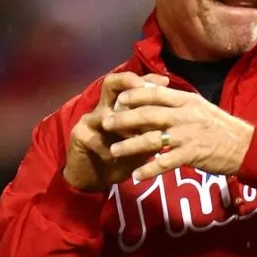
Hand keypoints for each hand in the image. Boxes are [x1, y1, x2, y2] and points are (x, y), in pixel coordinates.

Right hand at [63, 72, 169, 191]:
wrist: (94, 176)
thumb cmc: (122, 157)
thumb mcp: (142, 141)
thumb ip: (154, 129)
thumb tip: (177, 120)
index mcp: (119, 105)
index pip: (132, 83)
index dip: (148, 79)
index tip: (166, 82)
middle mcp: (103, 107)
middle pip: (111, 83)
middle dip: (127, 83)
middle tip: (143, 88)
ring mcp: (89, 120)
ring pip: (103, 113)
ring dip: (121, 124)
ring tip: (136, 135)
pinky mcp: (79, 137)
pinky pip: (94, 139)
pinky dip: (106, 149)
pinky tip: (114, 158)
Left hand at [104, 86, 254, 180]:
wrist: (245, 146)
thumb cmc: (222, 127)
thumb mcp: (201, 108)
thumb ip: (180, 104)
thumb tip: (158, 98)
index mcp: (187, 100)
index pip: (156, 94)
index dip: (135, 95)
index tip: (119, 99)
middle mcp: (184, 115)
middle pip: (148, 115)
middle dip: (124, 119)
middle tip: (106, 123)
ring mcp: (187, 135)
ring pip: (151, 139)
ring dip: (130, 146)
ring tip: (114, 151)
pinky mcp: (191, 154)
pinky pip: (165, 162)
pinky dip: (149, 169)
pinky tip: (136, 175)